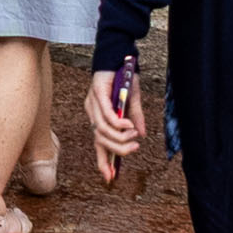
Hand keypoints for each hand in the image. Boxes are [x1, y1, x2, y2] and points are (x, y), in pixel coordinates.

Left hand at [86, 65, 143, 182]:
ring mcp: (92, 102)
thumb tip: (141, 135)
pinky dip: (118, 123)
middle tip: (133, 148)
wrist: (120, 54)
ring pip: (101, 130)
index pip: (97, 143)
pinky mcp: (97, 92)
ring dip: (119, 136)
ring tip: (134, 135)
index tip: (109, 178)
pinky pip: (106, 115)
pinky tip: (129, 125)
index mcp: (97, 116)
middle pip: (99, 140)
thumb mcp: (132, 101)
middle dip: (117, 149)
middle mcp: (91, 111)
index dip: (102, 161)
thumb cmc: (124, 77)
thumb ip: (135, 119)